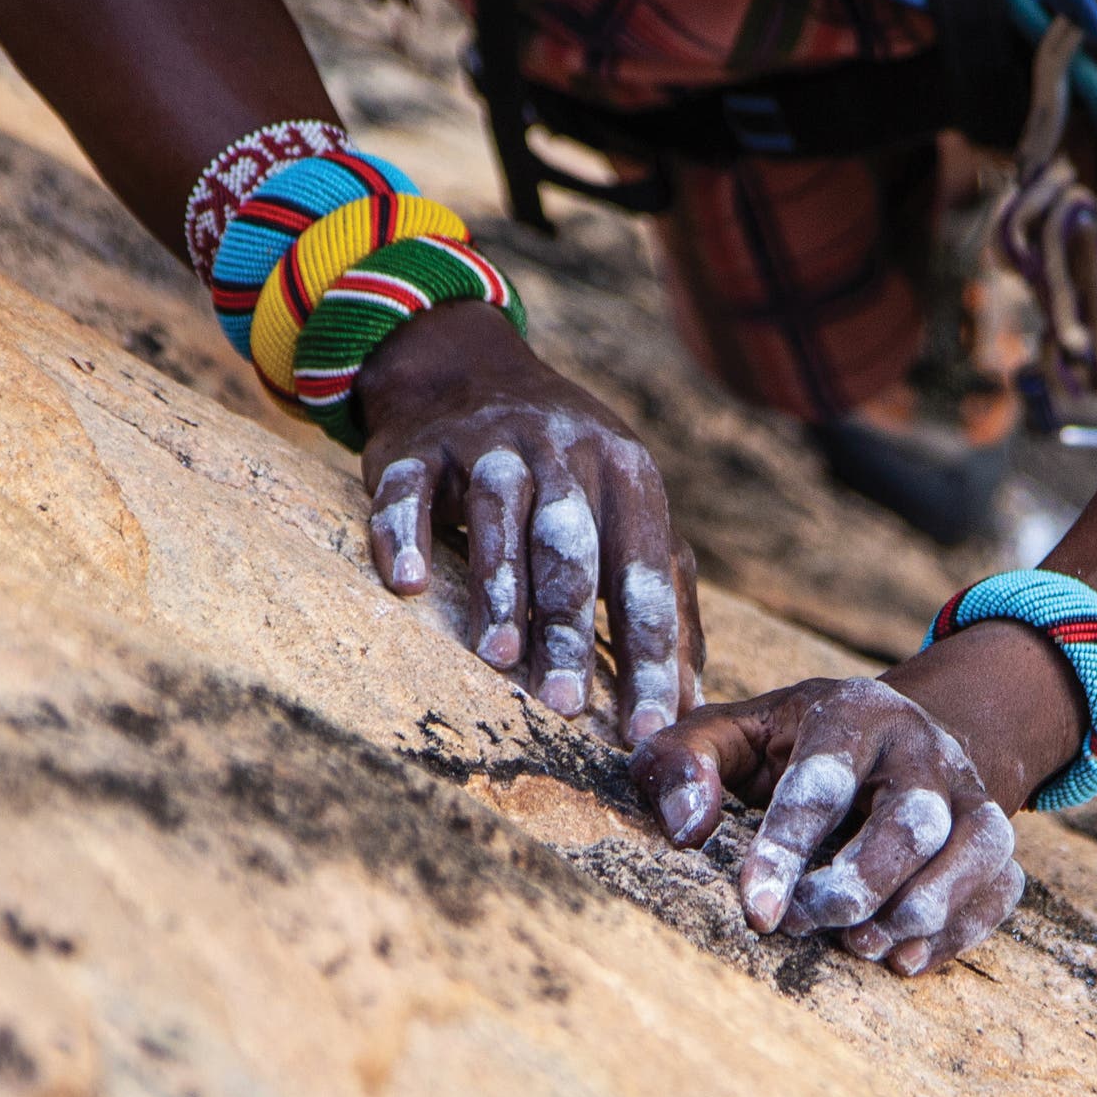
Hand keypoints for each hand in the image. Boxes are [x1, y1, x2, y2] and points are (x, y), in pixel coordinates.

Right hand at [357, 303, 700, 740]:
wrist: (467, 369)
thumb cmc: (567, 468)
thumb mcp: (628, 509)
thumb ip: (666, 592)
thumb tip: (694, 694)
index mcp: (626, 473)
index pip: (643, 575)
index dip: (649, 654)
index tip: (648, 727)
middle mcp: (562, 451)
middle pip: (571, 548)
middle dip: (571, 629)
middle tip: (566, 706)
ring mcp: (489, 443)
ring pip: (499, 516)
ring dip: (500, 588)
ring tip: (499, 658)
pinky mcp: (420, 447)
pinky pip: (410, 490)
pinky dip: (402, 533)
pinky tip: (404, 583)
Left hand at [631, 675, 1027, 974]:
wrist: (899, 738)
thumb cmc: (791, 746)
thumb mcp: (730, 734)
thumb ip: (683, 762)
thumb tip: (685, 828)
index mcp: (852, 713)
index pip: (822, 782)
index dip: (786, 852)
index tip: (755, 912)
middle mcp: (923, 749)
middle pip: (912, 822)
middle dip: (855, 887)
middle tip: (800, 926)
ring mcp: (970, 793)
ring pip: (975, 850)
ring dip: (918, 911)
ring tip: (860, 947)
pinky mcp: (996, 840)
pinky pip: (1000, 889)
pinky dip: (957, 933)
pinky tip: (902, 959)